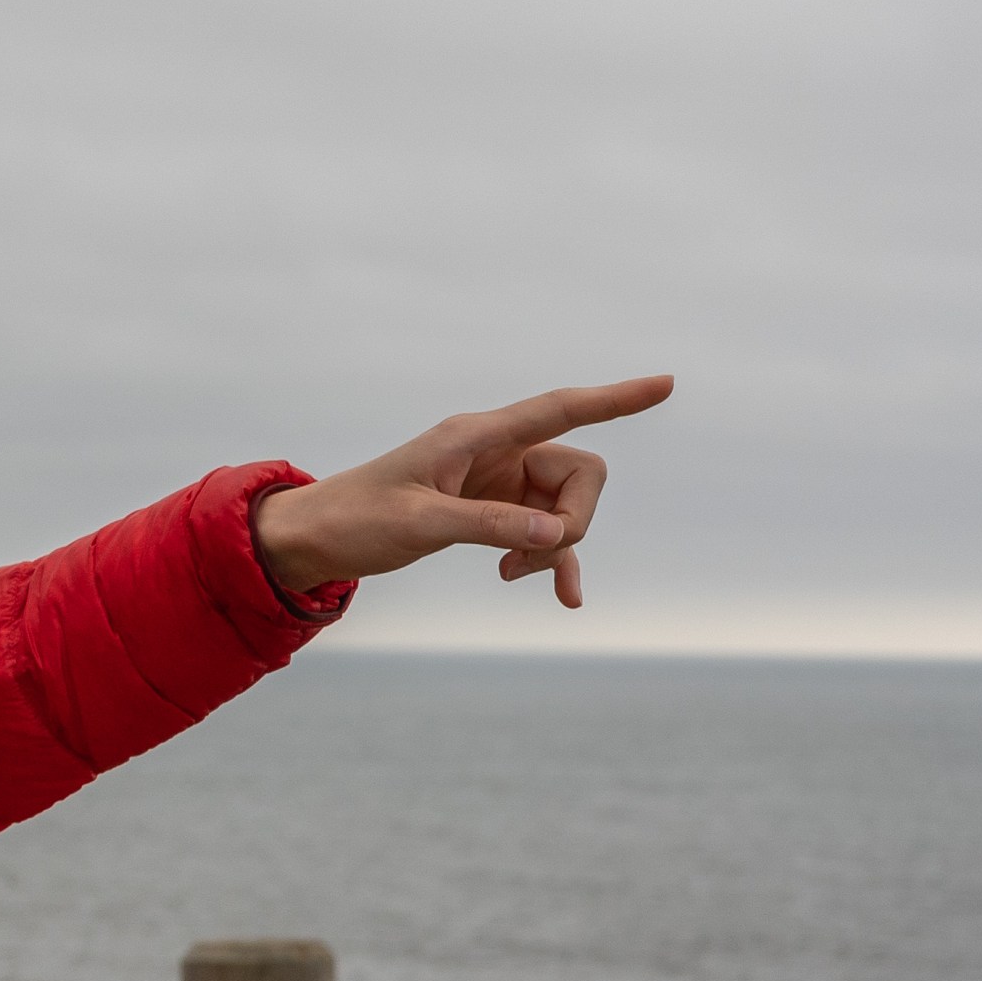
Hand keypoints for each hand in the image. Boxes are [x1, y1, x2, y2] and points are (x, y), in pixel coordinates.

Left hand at [253, 375, 674, 607]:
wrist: (315, 539)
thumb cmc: (356, 518)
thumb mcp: (418, 523)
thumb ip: (487, 526)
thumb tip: (554, 537)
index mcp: (478, 435)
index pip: (560, 407)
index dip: (615, 397)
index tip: (667, 383)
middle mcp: (496, 451)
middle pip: (578, 472)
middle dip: (574, 519)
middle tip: (530, 554)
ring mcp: (497, 482)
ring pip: (564, 507)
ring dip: (556, 546)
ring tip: (514, 578)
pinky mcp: (490, 512)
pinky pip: (542, 532)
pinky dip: (551, 560)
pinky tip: (558, 597)